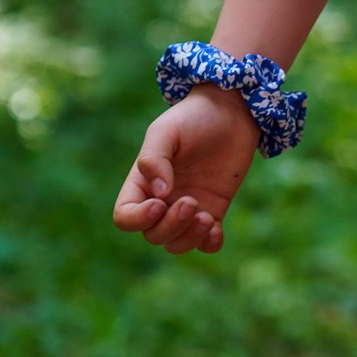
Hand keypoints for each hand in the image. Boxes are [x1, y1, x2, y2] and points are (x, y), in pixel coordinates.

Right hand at [112, 90, 258, 254]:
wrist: (231, 112)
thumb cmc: (193, 117)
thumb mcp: (166, 131)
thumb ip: (154, 159)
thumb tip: (158, 194)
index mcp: (142, 182)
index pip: (125, 216)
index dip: (138, 219)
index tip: (160, 202)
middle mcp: (161, 200)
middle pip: (153, 235)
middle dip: (171, 226)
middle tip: (192, 201)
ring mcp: (187, 208)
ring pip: (177, 244)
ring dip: (189, 238)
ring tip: (207, 217)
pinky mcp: (213, 210)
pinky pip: (206, 243)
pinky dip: (209, 243)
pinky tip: (216, 227)